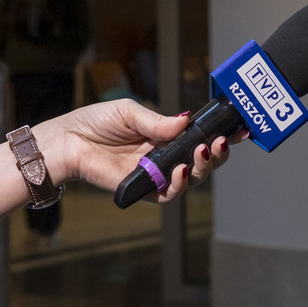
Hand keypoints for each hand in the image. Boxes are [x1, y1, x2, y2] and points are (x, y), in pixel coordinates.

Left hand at [45, 99, 241, 200]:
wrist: (69, 140)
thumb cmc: (95, 123)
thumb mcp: (130, 112)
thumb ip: (159, 121)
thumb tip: (186, 121)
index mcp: (164, 136)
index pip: (198, 138)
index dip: (219, 136)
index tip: (238, 129)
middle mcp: (163, 157)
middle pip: (201, 162)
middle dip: (217, 154)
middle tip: (221, 142)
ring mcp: (155, 174)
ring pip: (191, 179)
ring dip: (203, 168)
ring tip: (204, 152)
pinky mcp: (143, 189)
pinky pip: (168, 194)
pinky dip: (179, 184)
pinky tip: (181, 171)